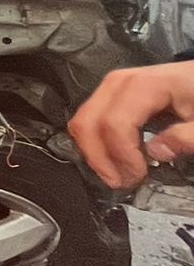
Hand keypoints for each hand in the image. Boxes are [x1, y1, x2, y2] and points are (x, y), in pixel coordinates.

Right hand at [68, 62, 193, 188]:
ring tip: (118, 174)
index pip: (115, 123)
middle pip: (88, 122)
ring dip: (94, 154)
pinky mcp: (109, 97)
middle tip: (121, 182)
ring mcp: (110, 88)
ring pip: (82, 123)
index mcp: (146, 85)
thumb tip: (157, 152)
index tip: (138, 177)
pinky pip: (89, 121)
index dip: (122, 156)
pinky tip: (116, 159)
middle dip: (99, 158)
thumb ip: (188, 136)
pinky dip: (95, 144)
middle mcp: (120, 83)